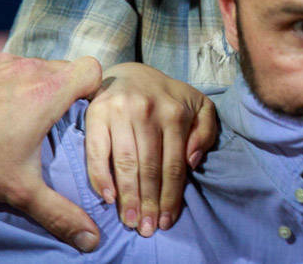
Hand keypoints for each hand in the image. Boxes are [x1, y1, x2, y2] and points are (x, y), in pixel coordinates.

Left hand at [0, 53, 102, 251]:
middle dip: (61, 93)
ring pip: (32, 67)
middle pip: (63, 69)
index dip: (91, 89)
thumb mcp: (21, 190)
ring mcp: (1, 60)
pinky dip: (0, 83)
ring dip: (30, 87)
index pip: (93, 69)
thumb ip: (61, 213)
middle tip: (46, 124)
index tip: (78, 113)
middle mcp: (30, 68)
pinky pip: (1, 66)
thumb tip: (92, 240)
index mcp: (49, 91)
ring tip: (13, 118)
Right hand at [84, 63, 217, 236]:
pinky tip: (107, 197)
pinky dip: (100, 177)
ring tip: (129, 221)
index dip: (170, 197)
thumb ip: (206, 132)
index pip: (173, 166)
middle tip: (145, 228)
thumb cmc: (168, 98)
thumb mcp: (199, 107)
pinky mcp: (97, 113)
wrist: (131, 73)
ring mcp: (119, 110)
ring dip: (127, 197)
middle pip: (149, 168)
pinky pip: (97, 151)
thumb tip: (192, 161)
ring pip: (125, 163)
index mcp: (174, 112)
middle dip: (148, 203)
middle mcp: (147, 110)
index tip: (166, 221)